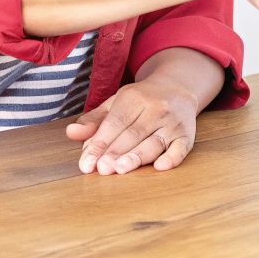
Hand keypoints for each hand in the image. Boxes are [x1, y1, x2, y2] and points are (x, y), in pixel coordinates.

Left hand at [65, 73, 200, 174]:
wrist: (178, 87)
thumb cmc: (141, 101)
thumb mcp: (116, 103)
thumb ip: (93, 120)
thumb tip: (71, 133)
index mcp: (134, 98)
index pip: (114, 123)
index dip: (100, 143)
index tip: (87, 163)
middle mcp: (155, 108)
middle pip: (133, 133)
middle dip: (116, 152)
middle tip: (102, 169)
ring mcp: (173, 122)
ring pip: (154, 142)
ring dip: (137, 157)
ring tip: (121, 170)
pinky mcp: (187, 134)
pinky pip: (181, 148)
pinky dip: (172, 158)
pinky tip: (160, 167)